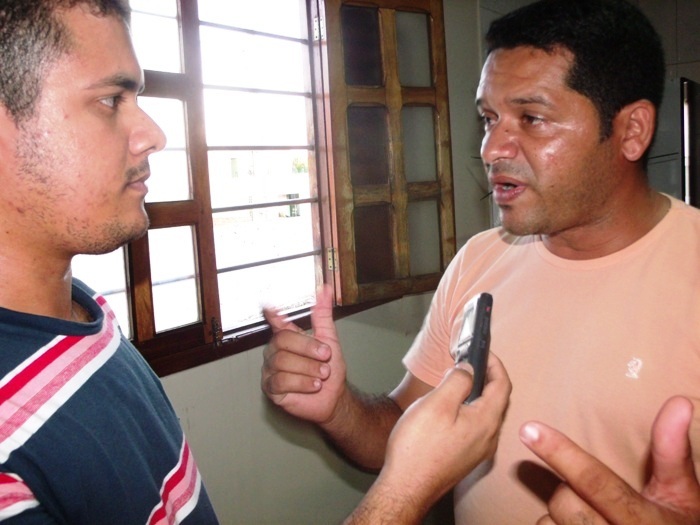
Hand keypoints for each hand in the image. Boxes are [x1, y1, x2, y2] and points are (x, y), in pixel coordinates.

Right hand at [261, 284, 346, 423]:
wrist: (333, 398)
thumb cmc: (329, 371)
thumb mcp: (329, 339)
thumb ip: (323, 315)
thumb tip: (324, 290)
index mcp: (288, 337)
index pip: (276, 322)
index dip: (272, 314)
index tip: (269, 306)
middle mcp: (276, 351)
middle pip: (283, 340)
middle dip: (308, 349)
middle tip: (325, 356)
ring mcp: (271, 369)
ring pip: (283, 362)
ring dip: (309, 369)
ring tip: (321, 375)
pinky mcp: (271, 388)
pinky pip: (281, 380)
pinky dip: (302, 382)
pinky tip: (312, 385)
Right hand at [351, 353, 510, 522]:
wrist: (406, 487)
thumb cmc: (418, 448)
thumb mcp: (438, 403)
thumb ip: (458, 381)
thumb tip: (468, 368)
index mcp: (486, 421)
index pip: (502, 385)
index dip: (495, 363)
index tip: (483, 351)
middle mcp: (488, 438)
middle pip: (497, 399)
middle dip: (487, 377)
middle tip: (470, 362)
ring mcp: (477, 450)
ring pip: (485, 414)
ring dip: (477, 393)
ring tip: (459, 380)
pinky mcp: (465, 457)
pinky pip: (475, 427)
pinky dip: (469, 409)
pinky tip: (451, 408)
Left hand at [520, 396, 699, 523]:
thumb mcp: (682, 494)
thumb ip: (672, 451)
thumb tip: (678, 403)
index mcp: (643, 520)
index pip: (595, 483)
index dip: (561, 454)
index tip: (529, 430)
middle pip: (564, 501)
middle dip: (570, 490)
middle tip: (593, 495)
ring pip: (549, 521)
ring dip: (561, 514)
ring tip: (592, 516)